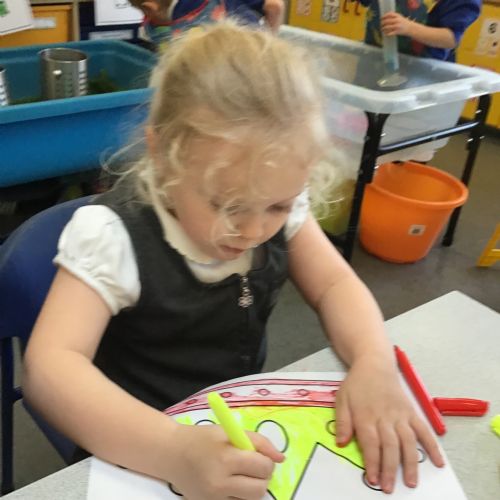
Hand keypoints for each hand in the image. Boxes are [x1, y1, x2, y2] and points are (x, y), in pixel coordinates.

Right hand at [168, 422, 283, 498]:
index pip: (262, 467)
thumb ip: (259, 442)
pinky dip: (238, 496)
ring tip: (240, 475)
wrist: (171, 454)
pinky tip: (230, 484)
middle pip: (259, 489)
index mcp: (225, 458)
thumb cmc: (202, 439)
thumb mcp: (230, 432)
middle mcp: (219, 482)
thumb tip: (281, 458)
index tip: (259, 456)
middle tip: (253, 466)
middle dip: (262, 477)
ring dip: (251, 488)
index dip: (267, 461)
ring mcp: (213, 499)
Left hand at [334, 357, 443, 493]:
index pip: (371, 443)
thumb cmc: (356, 383)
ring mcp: (401, 415)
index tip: (373, 479)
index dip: (372, 462)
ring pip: (408, 441)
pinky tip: (438, 462)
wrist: (375, 363)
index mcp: (365, 415)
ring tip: (411, 482)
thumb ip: (342, 422)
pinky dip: (432, 446)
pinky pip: (424, 430)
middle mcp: (385, 417)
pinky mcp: (412, 412)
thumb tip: (341, 443)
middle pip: (390, 446)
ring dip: (410, 463)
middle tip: (390, 488)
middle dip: (390, 469)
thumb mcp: (341, 399)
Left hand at [381, 12, 414, 36]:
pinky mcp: (397, 32)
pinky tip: (385, 34)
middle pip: (387, 21)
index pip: (389, 14)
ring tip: (382, 29)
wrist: (411, 28)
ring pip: (387, 27)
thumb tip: (385, 18)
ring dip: (383, 29)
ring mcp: (397, 26)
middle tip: (381, 25)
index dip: (384, 16)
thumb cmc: (404, 22)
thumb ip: (394, 16)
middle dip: (382, 23)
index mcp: (398, 16)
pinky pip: (389, 33)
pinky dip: (386, 34)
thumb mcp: (400, 17)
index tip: (381, 18)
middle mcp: (397, 20)